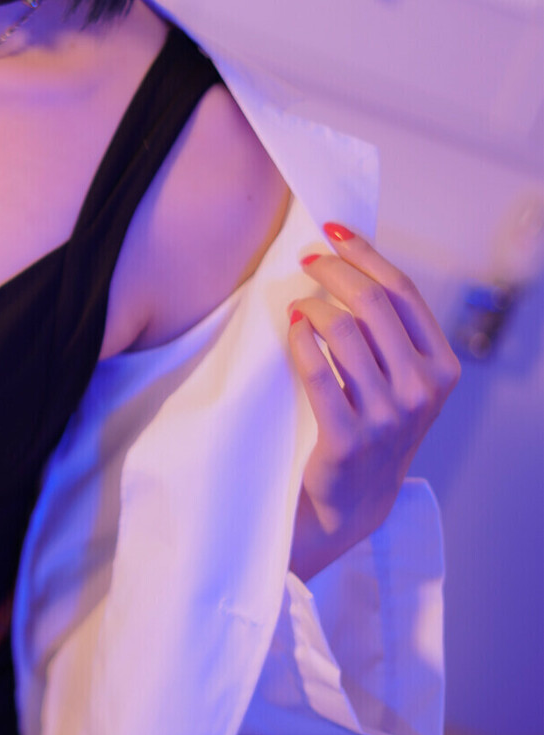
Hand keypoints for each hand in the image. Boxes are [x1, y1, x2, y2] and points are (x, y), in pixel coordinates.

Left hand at [287, 222, 459, 581]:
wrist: (352, 501)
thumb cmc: (372, 426)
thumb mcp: (400, 380)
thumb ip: (389, 331)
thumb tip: (352, 259)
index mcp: (443, 368)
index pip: (403, 293)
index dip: (365, 254)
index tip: (334, 232)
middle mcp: (423, 391)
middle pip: (372, 304)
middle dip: (334, 271)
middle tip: (306, 262)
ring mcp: (389, 417)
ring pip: (343, 331)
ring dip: (312, 305)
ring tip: (298, 304)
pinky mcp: (350, 438)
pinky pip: (318, 370)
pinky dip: (300, 340)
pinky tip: (292, 329)